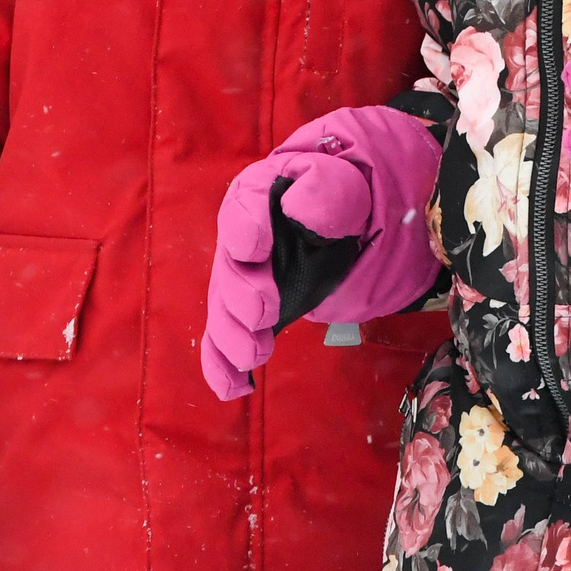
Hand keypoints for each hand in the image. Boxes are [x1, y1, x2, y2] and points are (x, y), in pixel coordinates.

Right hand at [201, 105, 443, 398]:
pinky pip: (223, 341)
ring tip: (255, 353)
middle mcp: (241, 239)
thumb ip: (325, 190)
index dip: (245, 228)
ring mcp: (243, 280)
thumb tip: (299, 206)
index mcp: (260, 194)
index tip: (254, 247)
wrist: (348, 221)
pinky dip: (222, 366)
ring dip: (232, 335)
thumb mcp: (344, 183)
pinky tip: (234, 388)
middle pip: (230, 267)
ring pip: (224, 309)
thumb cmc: (340, 195)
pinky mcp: (248, 314)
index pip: (244, 206)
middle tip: (262, 312)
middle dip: (240, 294)